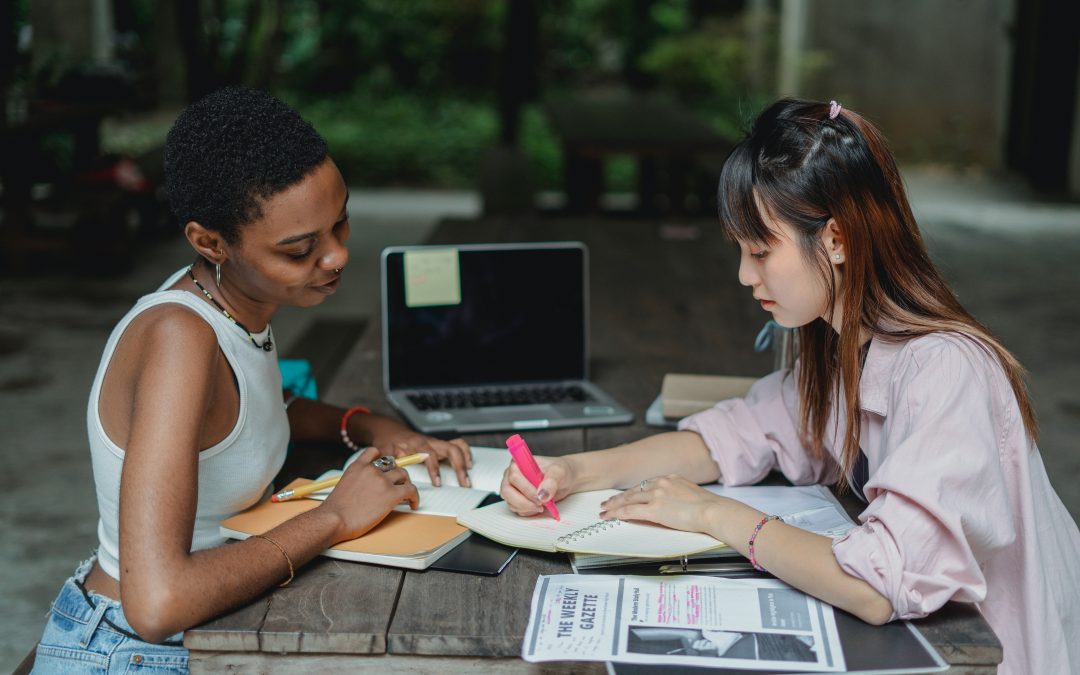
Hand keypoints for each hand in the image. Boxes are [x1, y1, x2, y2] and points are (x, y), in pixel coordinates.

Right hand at [320, 447, 419, 540]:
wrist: (335, 519)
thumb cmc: (335, 510)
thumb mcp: (343, 485)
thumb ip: (357, 480)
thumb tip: (367, 488)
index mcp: (358, 466)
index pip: (375, 452)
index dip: (383, 460)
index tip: (387, 468)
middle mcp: (371, 470)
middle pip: (393, 465)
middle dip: (397, 475)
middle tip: (399, 485)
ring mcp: (383, 480)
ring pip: (404, 475)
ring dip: (406, 484)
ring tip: (407, 495)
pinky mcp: (392, 494)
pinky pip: (411, 490)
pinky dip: (415, 497)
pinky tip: (413, 504)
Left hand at [362, 415, 471, 486]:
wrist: (390, 431)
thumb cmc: (388, 443)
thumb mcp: (384, 452)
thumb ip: (388, 461)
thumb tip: (392, 472)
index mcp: (416, 444)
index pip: (429, 455)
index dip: (434, 469)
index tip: (438, 483)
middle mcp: (429, 442)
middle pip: (450, 449)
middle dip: (459, 466)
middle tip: (464, 483)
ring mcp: (436, 442)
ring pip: (456, 446)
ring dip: (465, 460)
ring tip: (468, 475)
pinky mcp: (439, 444)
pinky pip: (457, 444)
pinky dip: (465, 453)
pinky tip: (468, 464)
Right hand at [500, 455, 574, 516]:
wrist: (564, 480)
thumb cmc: (559, 472)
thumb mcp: (559, 472)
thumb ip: (551, 481)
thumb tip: (543, 494)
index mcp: (519, 464)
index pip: (514, 476)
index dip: (526, 489)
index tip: (540, 496)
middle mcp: (512, 475)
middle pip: (507, 491)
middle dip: (525, 501)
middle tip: (541, 503)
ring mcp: (512, 488)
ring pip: (511, 503)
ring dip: (528, 507)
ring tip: (542, 504)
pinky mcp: (516, 499)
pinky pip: (517, 509)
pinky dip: (529, 511)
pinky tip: (538, 506)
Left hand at [597, 474, 723, 533]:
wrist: (712, 511)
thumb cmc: (708, 507)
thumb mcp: (691, 494)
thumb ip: (677, 494)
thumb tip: (671, 503)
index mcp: (670, 479)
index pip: (646, 485)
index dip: (634, 491)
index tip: (627, 495)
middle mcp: (661, 483)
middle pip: (634, 490)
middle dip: (619, 497)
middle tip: (608, 502)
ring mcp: (656, 495)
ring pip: (629, 499)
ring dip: (615, 505)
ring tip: (605, 510)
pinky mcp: (654, 508)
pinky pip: (631, 511)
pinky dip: (618, 513)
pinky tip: (611, 516)